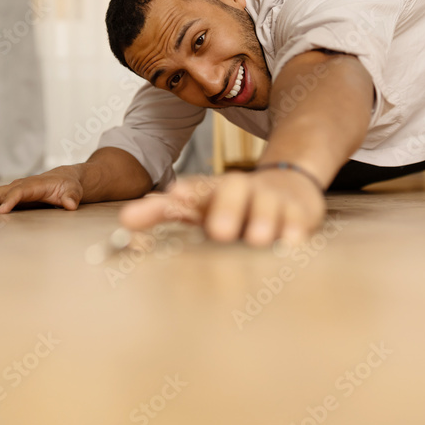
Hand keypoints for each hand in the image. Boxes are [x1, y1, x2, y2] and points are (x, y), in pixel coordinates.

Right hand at [0, 167, 83, 214]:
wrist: (63, 179)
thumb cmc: (68, 186)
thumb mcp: (74, 191)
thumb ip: (72, 197)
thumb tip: (70, 204)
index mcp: (34, 185)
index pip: (19, 192)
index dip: (10, 201)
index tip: (1, 211)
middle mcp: (19, 185)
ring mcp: (11, 190)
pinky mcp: (7, 196)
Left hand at [118, 169, 325, 246]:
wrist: (289, 183)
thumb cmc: (234, 203)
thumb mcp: (200, 205)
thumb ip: (162, 212)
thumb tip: (123, 220)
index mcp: (215, 190)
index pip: (198, 188)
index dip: (187, 192)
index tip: (175, 196)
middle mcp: (243, 191)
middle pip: (235, 190)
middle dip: (228, 208)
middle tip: (219, 231)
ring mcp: (273, 200)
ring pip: (269, 204)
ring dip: (263, 219)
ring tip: (258, 238)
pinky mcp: (300, 212)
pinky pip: (298, 220)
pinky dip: (295, 230)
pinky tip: (292, 241)